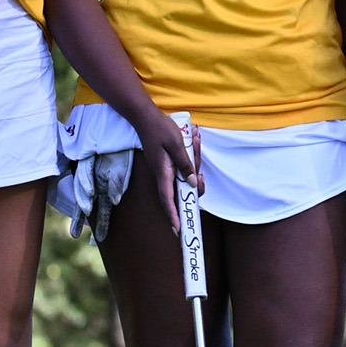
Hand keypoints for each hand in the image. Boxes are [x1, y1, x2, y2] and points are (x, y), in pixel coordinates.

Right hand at [139, 111, 200, 231]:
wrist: (146, 117)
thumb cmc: (160, 129)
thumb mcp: (177, 144)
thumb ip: (185, 164)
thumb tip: (193, 183)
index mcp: (163, 173)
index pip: (168, 200)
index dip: (173, 216)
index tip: (179, 230)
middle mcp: (163, 175)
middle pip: (181, 190)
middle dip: (195, 182)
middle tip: (200, 164)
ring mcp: (165, 170)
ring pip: (185, 176)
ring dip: (194, 160)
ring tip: (195, 139)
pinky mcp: (168, 164)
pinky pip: (183, 166)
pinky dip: (191, 157)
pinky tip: (193, 139)